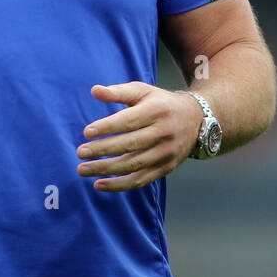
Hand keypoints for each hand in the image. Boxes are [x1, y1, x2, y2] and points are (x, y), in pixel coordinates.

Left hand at [76, 82, 204, 191]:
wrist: (196, 119)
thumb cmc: (160, 103)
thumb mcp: (143, 91)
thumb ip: (118, 92)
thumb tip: (94, 90)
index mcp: (156, 110)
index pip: (129, 121)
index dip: (107, 127)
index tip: (86, 132)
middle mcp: (164, 133)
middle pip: (130, 144)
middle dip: (103, 150)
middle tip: (80, 152)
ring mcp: (166, 153)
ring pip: (134, 165)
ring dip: (106, 170)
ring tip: (83, 170)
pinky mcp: (166, 168)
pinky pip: (141, 180)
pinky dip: (119, 185)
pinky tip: (99, 184)